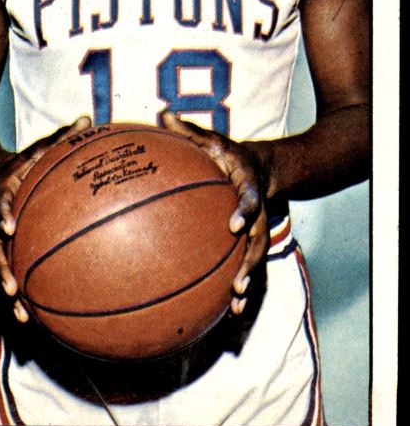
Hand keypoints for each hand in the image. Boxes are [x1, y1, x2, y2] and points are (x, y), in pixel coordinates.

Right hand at [0, 115, 91, 321]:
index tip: (8, 226)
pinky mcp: (11, 253)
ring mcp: (1, 240)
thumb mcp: (41, 145)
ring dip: (10, 294)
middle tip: (13, 289)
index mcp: (4, 194)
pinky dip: (26, 297)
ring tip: (23, 318)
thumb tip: (88, 118)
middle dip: (1, 271)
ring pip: (1, 270)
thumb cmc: (26, 160)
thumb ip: (63, 136)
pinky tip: (41, 318)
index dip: (1, 214)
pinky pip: (16, 275)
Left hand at [161, 110, 268, 315]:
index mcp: (248, 186)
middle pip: (258, 241)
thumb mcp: (213, 138)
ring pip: (255, 261)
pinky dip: (241, 289)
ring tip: (234, 305)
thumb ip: (189, 130)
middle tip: (237, 283)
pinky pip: (246, 267)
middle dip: (250, 263)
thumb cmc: (227, 153)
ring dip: (247, 283)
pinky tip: (228, 312)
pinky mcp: (250, 244)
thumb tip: (161, 113)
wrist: (265, 169)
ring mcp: (257, 231)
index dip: (244, 210)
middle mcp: (257, 213)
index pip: (250, 199)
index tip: (233, 223)